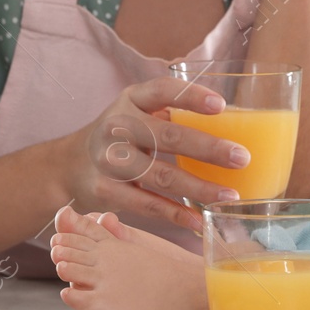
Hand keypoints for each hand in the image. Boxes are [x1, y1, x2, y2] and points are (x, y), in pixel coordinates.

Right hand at [55, 76, 252, 233]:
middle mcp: (117, 126)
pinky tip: (199, 219)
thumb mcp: (136, 112)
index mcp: (131, 100)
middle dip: (208, 148)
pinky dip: (175, 213)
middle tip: (241, 157)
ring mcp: (109, 160)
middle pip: (167, 137)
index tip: (222, 106)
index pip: (162, 91)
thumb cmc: (119, 135)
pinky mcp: (106, 191)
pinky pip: (147, 204)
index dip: (191, 96)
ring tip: (230, 195)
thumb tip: (231, 119)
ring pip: (161, 176)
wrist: (67, 166)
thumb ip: (171, 112)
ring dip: (199, 187)